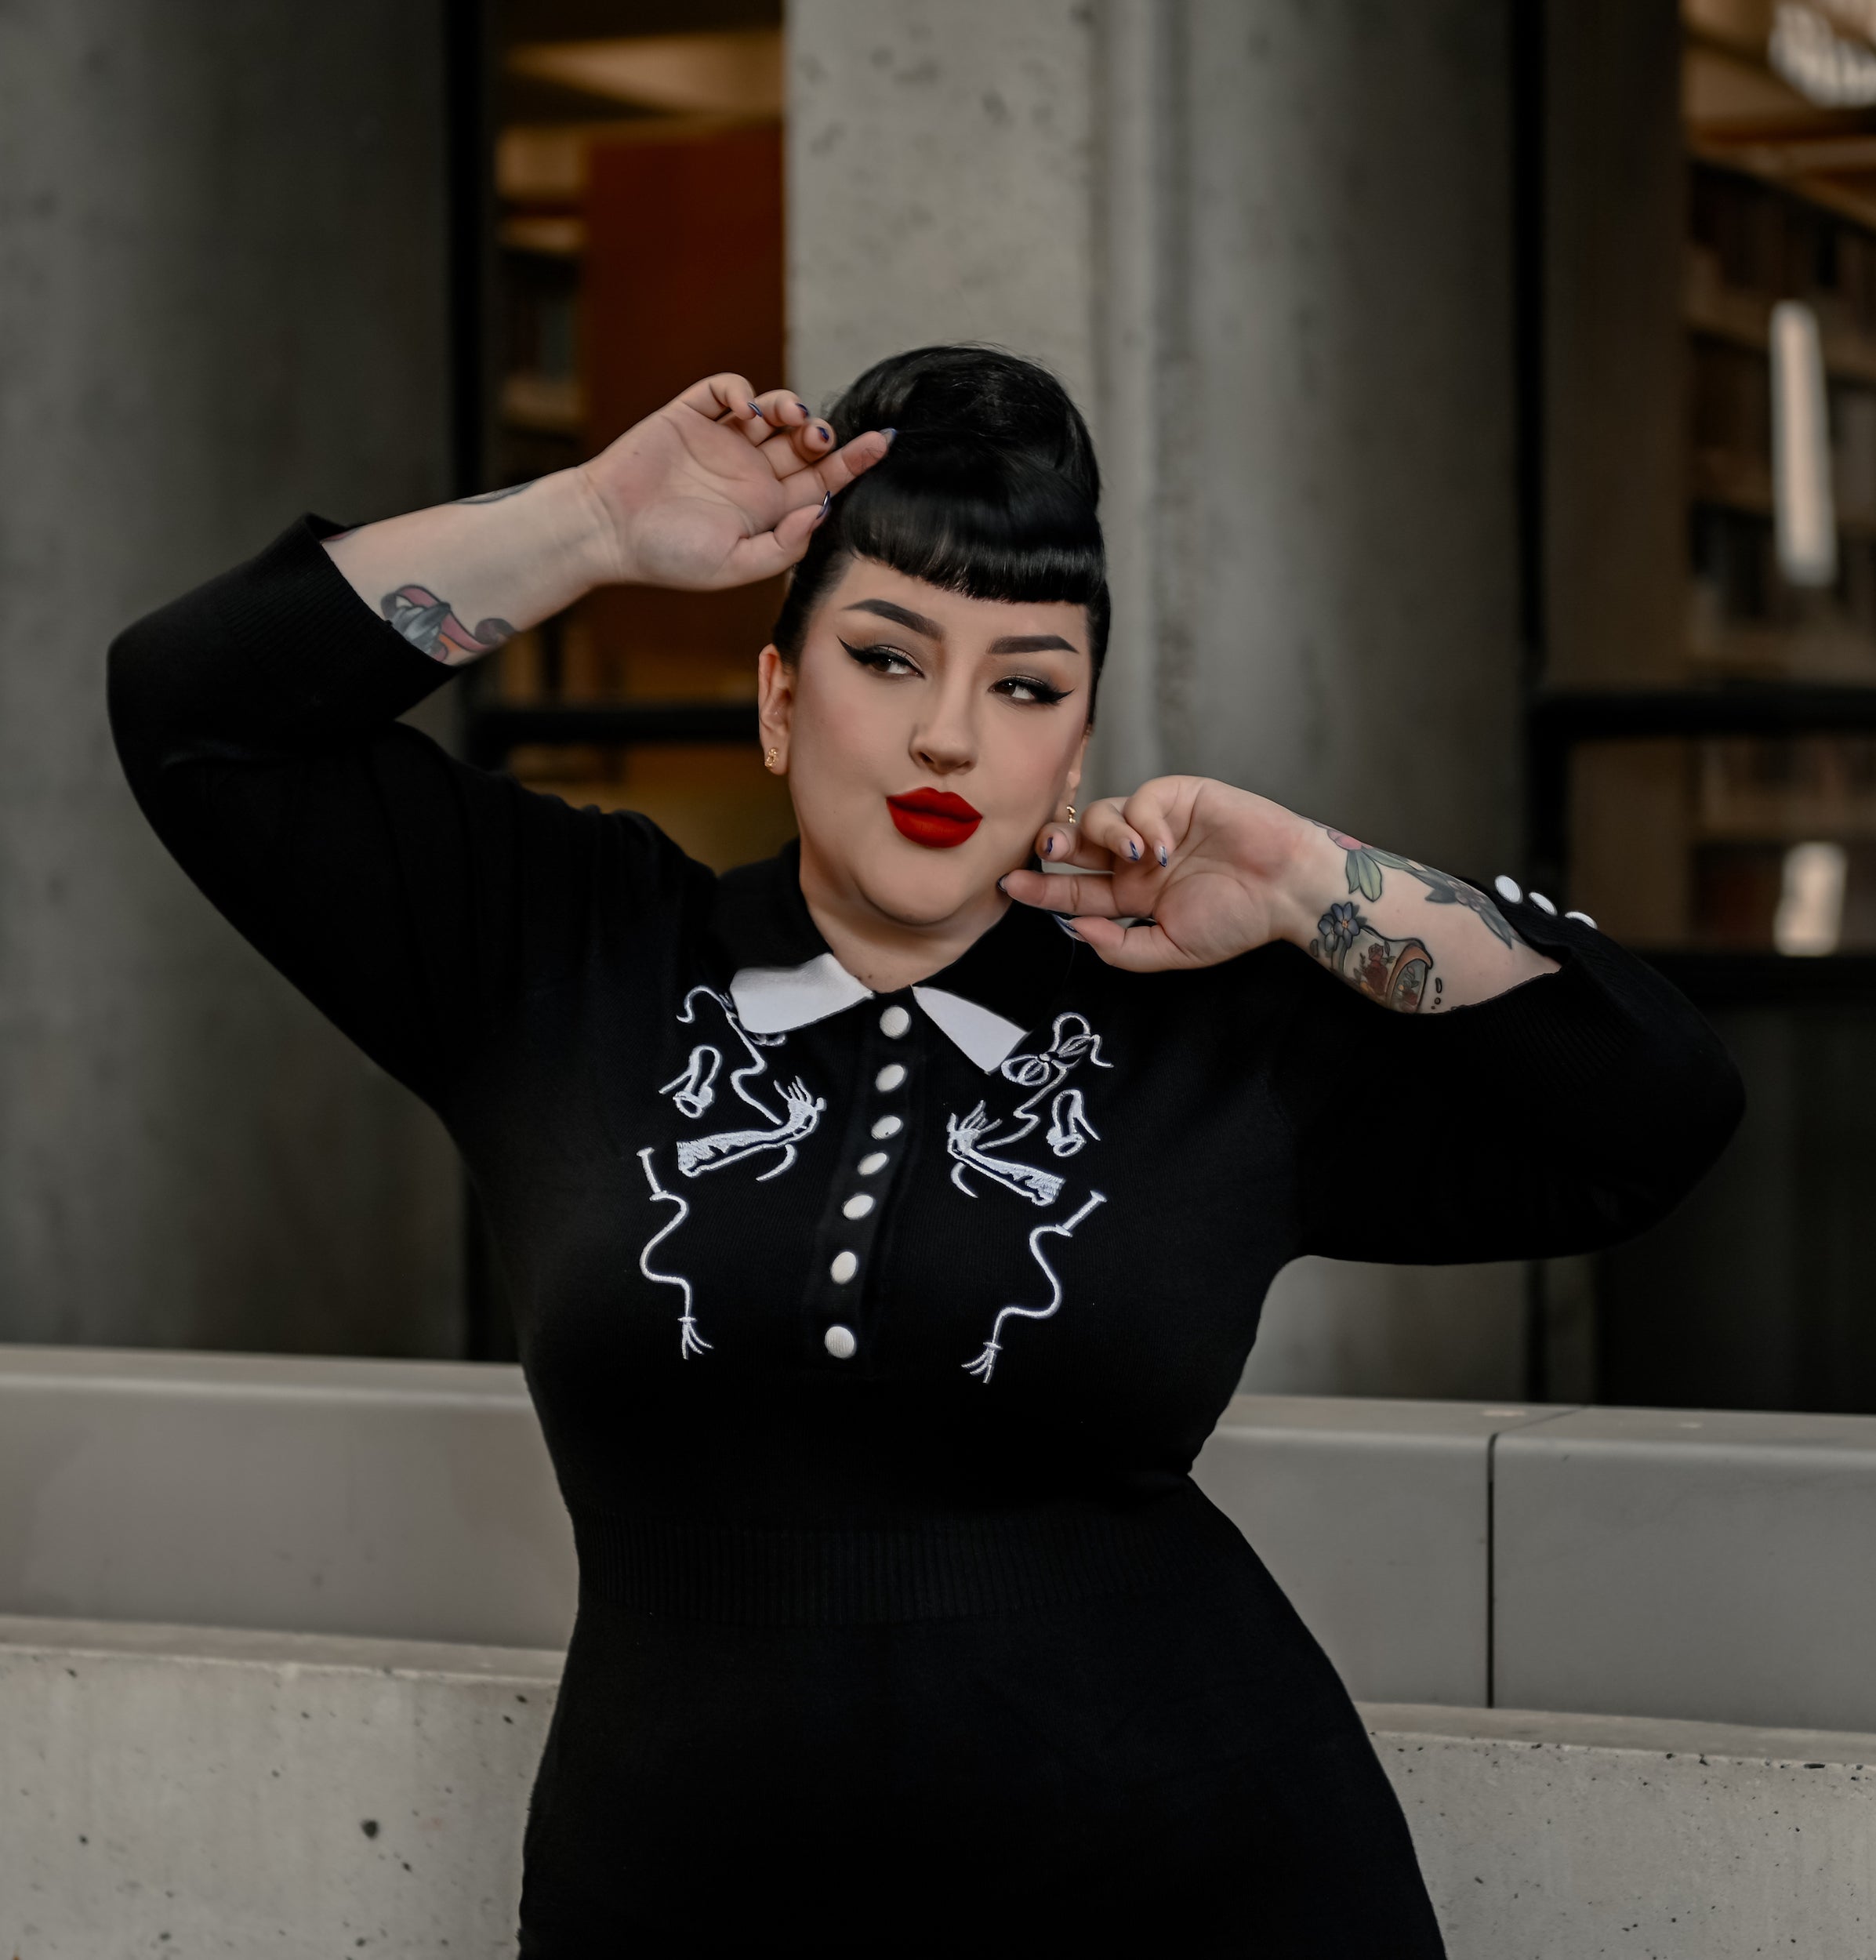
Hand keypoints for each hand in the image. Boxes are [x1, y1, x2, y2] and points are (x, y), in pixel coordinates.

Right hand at [582, 374, 890, 589]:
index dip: (854, 461)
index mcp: (768, 508)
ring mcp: (722, 441)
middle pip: (804, 443)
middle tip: (819, 438)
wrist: (607, 531)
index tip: (883, 443)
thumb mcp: (735, 564)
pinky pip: (725, 390)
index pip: (822, 481)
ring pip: (774, 412)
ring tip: (790, 419)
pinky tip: (745, 409)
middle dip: (823, 435)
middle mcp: (750, 472)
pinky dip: (742, 390)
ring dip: (791, 408)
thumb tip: (823, 510)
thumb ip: (784, 543)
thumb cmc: (668, 557)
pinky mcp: (691, 415)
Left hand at [1000, 777, 1317, 972]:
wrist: (1286, 887)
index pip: (1074, 890)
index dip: (1041, 887)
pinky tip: (1168, 845)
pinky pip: (1139, 800)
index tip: (1010, 885)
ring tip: (1137, 858)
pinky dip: (1145, 822)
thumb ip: (1121, 947)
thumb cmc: (1238, 920)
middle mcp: (1136, 859)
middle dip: (1053, 845)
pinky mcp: (1176, 797)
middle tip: (1047, 851)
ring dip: (1106, 835)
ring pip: (1099, 818)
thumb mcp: (1173, 949)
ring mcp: (1154, 826)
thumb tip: (1073, 927)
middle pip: (1075, 847)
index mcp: (1132, 896)